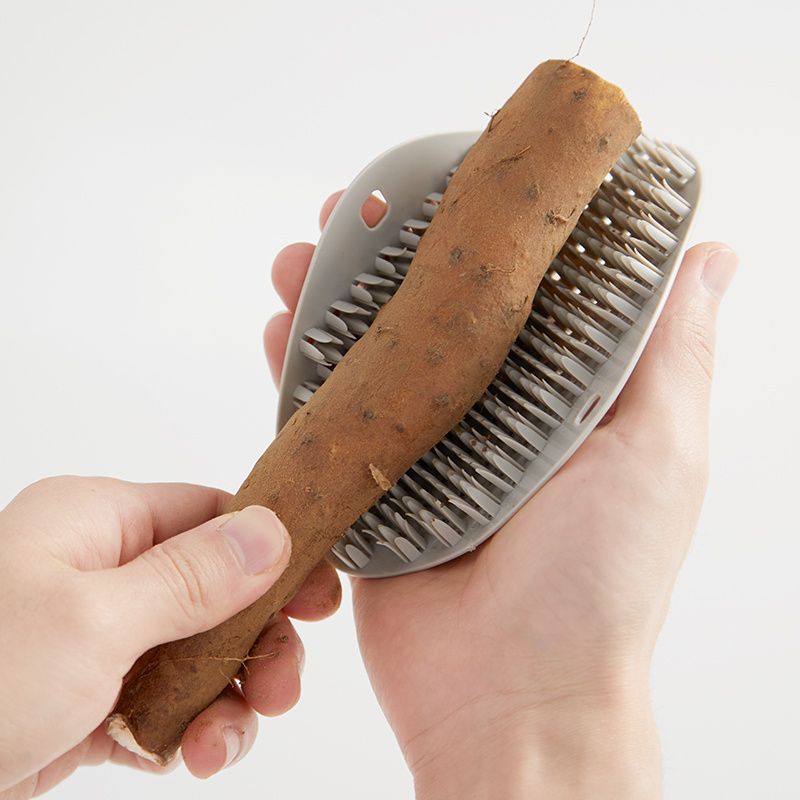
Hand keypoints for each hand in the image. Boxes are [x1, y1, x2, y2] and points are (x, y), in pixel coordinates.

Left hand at [0, 477, 340, 797]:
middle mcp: (100, 572)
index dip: (272, 550)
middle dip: (257, 640)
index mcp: (96, 525)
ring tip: (228, 741)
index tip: (318, 592)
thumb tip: (270, 532)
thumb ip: (191, 576)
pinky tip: (193, 757)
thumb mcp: (92, 623)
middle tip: (283, 685)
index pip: (211, 514)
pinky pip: (169, 700)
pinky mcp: (93, 697)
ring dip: (228, 697)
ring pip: (200, 652)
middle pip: (217, 590)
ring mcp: (98, 638)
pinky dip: (192, 729)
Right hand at [265, 192, 736, 797]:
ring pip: (369, 359)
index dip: (479, 236)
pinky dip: (298, 375)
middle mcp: (488, 418)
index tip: (447, 184)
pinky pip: (325, 421)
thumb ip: (670, 351)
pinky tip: (276, 330)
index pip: (515, 293)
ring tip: (300, 259)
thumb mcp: (658, 452)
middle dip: (387, 261)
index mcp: (557, 398)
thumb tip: (711, 256)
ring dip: (330, 305)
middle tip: (353, 213)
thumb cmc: (597, 584)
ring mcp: (422, 453)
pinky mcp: (368, 491)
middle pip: (429, 318)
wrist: (510, 699)